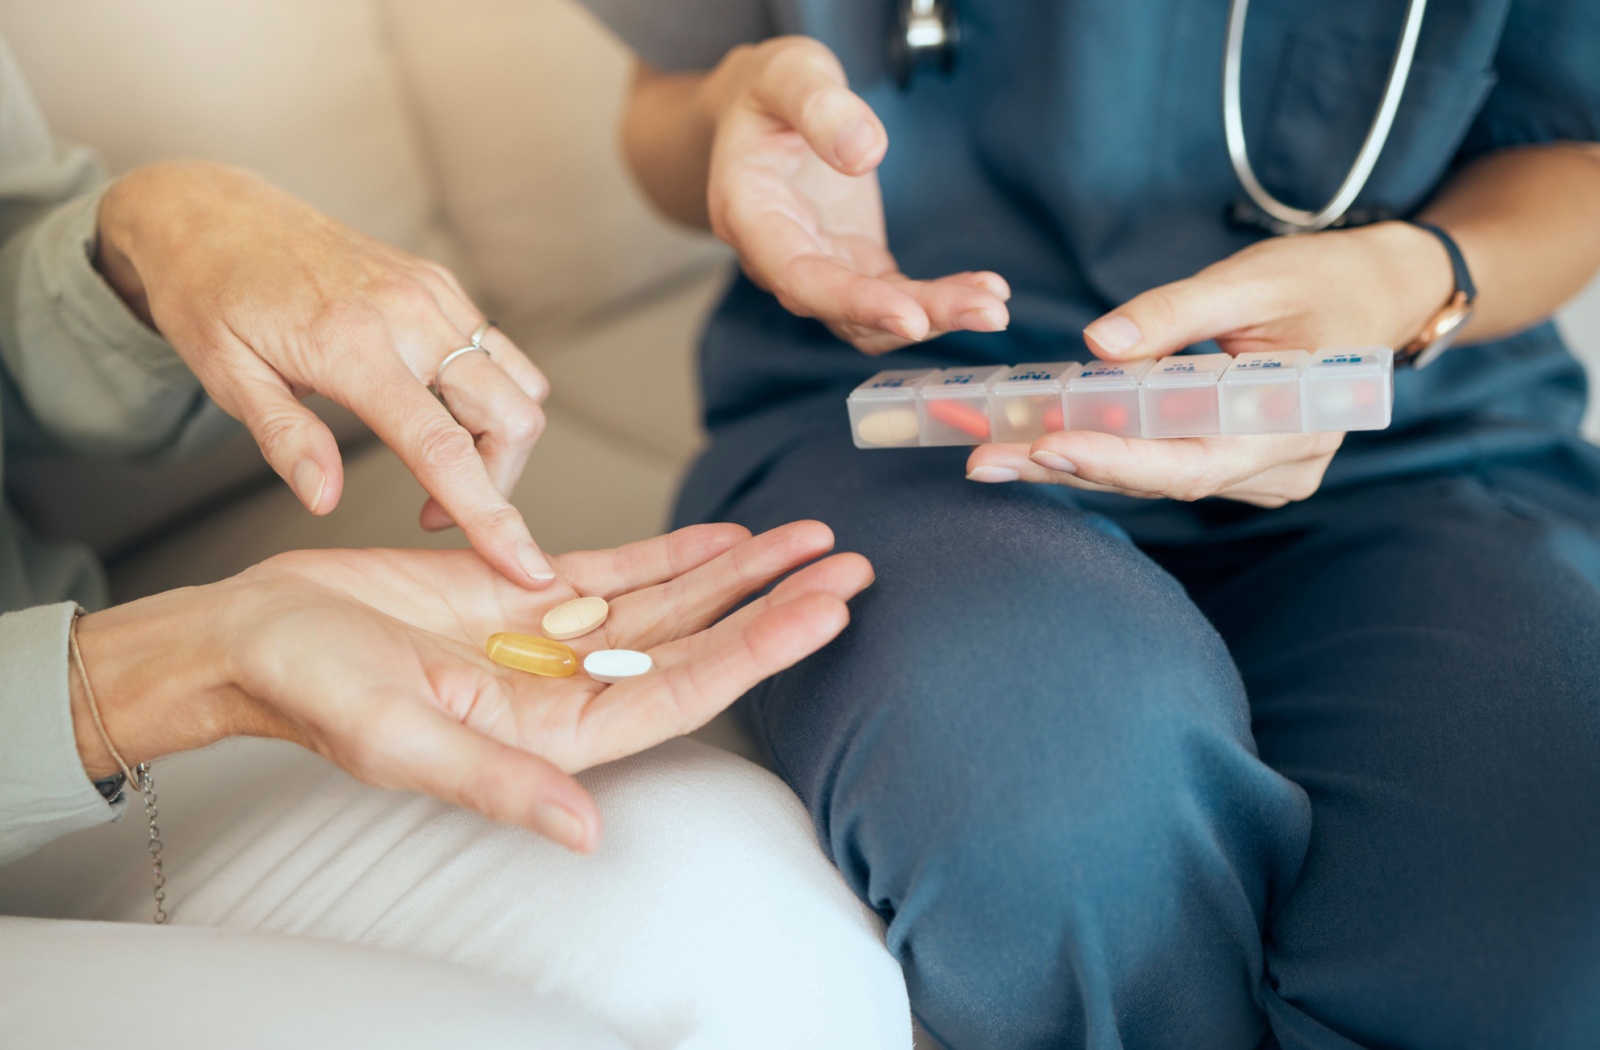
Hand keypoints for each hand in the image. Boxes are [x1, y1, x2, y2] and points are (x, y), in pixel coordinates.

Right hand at [72, 522, 871, 850]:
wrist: (253, 636)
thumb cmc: (309, 691)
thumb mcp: (397, 737)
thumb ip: (496, 783)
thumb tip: (586, 832)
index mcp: (551, 735)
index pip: (682, 690)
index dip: (759, 649)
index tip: (826, 610)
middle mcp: (566, 690)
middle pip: (696, 642)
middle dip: (775, 604)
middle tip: (851, 564)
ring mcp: (551, 641)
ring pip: (668, 602)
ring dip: (740, 572)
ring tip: (810, 539)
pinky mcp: (523, 595)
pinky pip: (618, 571)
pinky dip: (674, 551)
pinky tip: (727, 535)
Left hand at [94, 161, 556, 586]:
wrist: (213, 209)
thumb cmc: (209, 294)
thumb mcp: (226, 376)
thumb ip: (285, 439)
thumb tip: (325, 502)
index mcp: (352, 345)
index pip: (443, 447)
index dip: (491, 515)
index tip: (527, 567)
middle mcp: (410, 313)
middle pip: (512, 417)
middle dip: (499, 481)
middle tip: (437, 506)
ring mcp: (433, 293)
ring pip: (522, 385)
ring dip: (501, 440)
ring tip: (439, 460)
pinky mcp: (440, 283)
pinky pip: (499, 352)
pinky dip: (491, 397)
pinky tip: (435, 410)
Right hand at [699, 37, 1010, 352]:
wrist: (763, 109)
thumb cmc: (770, 89)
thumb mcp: (788, 73)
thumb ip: (820, 107)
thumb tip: (865, 154)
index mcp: (749, 215)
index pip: (797, 276)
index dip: (853, 302)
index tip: (910, 318)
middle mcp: (778, 258)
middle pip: (843, 309)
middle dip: (917, 315)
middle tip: (987, 313)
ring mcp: (817, 266)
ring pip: (873, 317)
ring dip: (935, 316)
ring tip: (994, 306)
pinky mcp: (853, 265)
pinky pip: (894, 297)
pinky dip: (937, 300)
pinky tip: (984, 290)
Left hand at [966, 222, 1453, 506]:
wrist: (1381, 295)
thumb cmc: (1322, 278)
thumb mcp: (1250, 278)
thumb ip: (1174, 312)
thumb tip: (1097, 345)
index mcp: (1292, 423)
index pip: (1189, 461)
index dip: (1113, 460)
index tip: (1042, 445)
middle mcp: (1280, 467)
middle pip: (1157, 479)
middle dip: (1065, 467)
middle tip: (980, 461)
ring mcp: (1262, 475)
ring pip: (1153, 477)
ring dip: (1074, 462)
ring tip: (991, 449)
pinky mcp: (1239, 467)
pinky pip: (1164, 465)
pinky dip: (1104, 451)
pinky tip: (1041, 438)